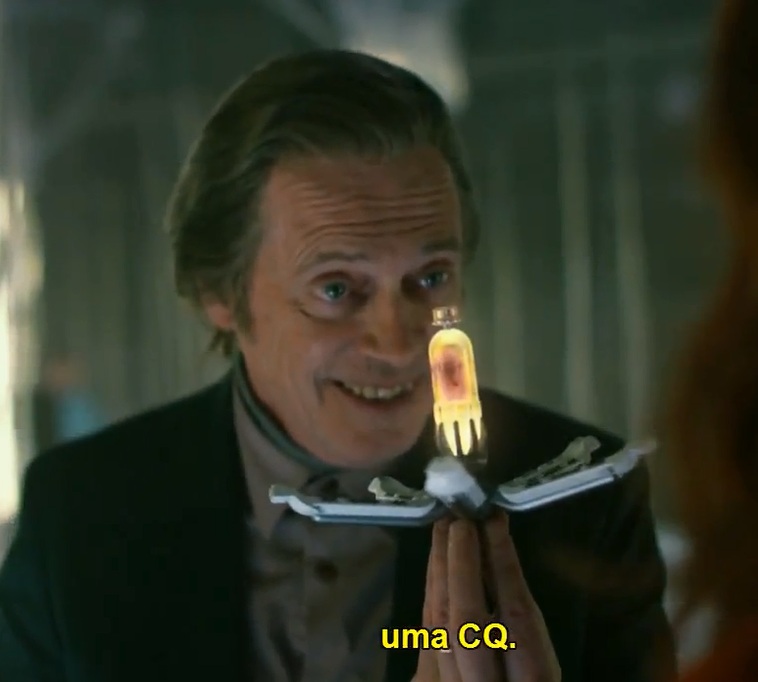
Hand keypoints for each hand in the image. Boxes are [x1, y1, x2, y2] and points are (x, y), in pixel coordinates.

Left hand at [413, 512, 560, 681]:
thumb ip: (522, 622)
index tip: (493, 524)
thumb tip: (495, 555)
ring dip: (440, 572)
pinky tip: (436, 565)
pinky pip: (429, 632)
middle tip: (460, 520)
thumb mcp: (543, 664)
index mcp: (531, 680)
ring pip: (440, 626)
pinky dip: (433, 592)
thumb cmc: (529, 681)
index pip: (514, 621)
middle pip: (467, 624)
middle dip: (461, 566)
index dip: (502, 568)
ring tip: (444, 530)